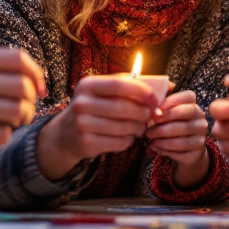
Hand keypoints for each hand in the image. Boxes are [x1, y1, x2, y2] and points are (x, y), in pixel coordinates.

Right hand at [0, 46, 45, 174]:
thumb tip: (31, 73)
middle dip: (30, 101)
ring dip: (19, 120)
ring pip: (18, 111)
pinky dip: (2, 137)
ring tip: (7, 123)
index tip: (39, 88)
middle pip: (24, 86)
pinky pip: (4, 134)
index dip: (37, 74)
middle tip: (23, 111)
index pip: (20, 59)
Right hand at [36, 75, 156, 179]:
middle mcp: (82, 103)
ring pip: (124, 127)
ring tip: (140, 127)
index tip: (154, 99)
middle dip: (143, 113)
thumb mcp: (102, 91)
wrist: (65, 133)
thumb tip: (163, 87)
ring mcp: (82, 124)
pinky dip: (129, 140)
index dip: (141, 91)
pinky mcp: (86, 143)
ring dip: (138, 128)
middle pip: (124, 107)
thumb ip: (128, 86)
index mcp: (87, 85)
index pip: (119, 84)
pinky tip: (128, 137)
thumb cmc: (93, 107)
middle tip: (150, 116)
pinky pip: (119, 142)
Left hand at [146, 90, 210, 186]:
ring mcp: (201, 138)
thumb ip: (161, 108)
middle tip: (148, 129)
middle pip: (183, 117)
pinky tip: (155, 147)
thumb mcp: (168, 115)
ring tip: (150, 138)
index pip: (188, 97)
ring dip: (161, 139)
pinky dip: (165, 150)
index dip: (170, 102)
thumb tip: (154, 111)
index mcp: (194, 107)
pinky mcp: (197, 154)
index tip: (154, 111)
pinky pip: (180, 153)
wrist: (186, 150)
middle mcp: (201, 121)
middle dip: (162, 123)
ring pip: (181, 138)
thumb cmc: (173, 127)